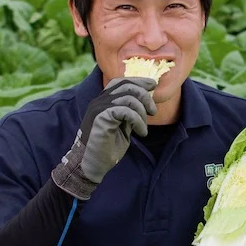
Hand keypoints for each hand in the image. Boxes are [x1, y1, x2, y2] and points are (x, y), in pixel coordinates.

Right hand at [51, 77, 156, 199]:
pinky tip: (141, 132)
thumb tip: (145, 102)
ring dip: (142, 112)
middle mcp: (99, 101)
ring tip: (144, 128)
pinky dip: (138, 121)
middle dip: (145, 96)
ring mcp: (99, 108)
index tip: (153, 85)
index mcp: (103, 101)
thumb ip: (130, 113)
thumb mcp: (123, 127)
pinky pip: (126, 111)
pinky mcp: (101, 117)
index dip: (138, 81)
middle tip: (153, 111)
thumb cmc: (107, 148)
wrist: (92, 165)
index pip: (121, 82)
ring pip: (128, 97)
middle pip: (127, 85)